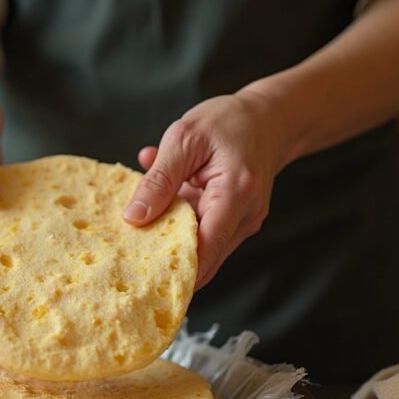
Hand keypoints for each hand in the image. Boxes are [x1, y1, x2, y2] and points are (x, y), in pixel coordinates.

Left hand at [124, 92, 291, 289]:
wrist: (268, 118)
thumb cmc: (228, 121)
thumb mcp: (183, 138)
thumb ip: (159, 179)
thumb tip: (133, 218)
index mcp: (236, 193)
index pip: (206, 249)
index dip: (176, 270)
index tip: (143, 280)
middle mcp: (246, 216)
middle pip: (205, 259)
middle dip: (168, 262)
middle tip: (130, 260)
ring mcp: (244, 223)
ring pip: (203, 249)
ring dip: (171, 239)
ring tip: (143, 221)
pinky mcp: (236, 223)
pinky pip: (204, 234)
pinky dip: (180, 225)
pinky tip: (164, 202)